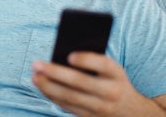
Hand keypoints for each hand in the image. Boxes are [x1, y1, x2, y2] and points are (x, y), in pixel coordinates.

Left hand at [31, 52, 165, 116]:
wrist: (131, 111)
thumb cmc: (112, 80)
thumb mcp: (111, 69)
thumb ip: (92, 60)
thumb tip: (61, 54)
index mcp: (117, 73)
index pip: (103, 65)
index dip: (87, 60)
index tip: (69, 55)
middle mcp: (111, 92)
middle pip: (80, 82)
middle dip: (55, 73)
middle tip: (36, 64)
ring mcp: (101, 108)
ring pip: (70, 97)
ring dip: (49, 87)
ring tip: (34, 76)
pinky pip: (68, 107)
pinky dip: (53, 96)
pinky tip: (42, 87)